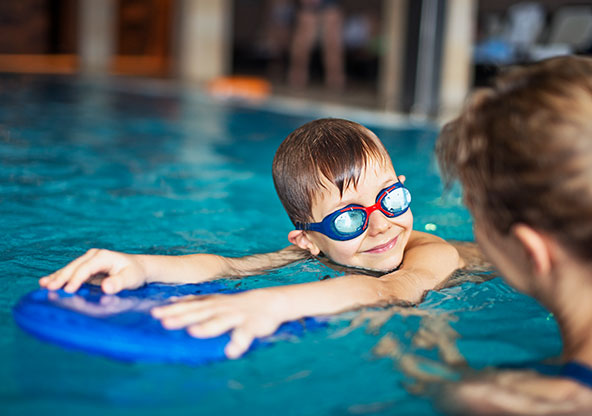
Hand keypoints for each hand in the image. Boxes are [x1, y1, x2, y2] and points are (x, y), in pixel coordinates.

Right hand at [39, 249, 147, 293]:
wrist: (138, 268)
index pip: (86, 268)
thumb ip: (119, 283)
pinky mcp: (86, 267)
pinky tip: (47, 282)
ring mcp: (89, 260)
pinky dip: (60, 277)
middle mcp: (94, 256)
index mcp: (103, 256)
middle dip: (61, 277)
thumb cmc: (135, 273)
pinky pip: (72, 272)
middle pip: (74, 267)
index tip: (68, 290)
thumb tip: (106, 287)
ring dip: (57, 277)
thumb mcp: (131, 278)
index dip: (76, 279)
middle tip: (48, 288)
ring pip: (70, 268)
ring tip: (43, 285)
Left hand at [151, 289, 285, 358]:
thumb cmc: (236, 305)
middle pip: (200, 313)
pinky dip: (239, 343)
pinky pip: (245, 335)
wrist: (269, 302)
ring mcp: (236, 316)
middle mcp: (221, 308)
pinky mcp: (252, 326)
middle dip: (183, 318)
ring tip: (193, 332)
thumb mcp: (215, 301)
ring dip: (207, 327)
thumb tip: (172, 301)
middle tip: (165, 323)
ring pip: (220, 322)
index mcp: (212, 304)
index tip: (154, 313)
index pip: (189, 306)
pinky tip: (231, 352)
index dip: (173, 309)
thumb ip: (195, 302)